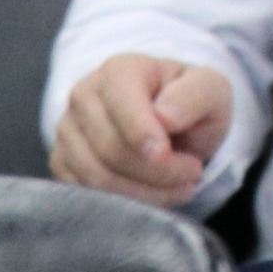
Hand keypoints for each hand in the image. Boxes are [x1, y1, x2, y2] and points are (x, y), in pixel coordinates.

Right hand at [53, 54, 234, 206]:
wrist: (170, 121)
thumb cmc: (189, 102)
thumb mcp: (209, 89)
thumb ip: (193, 96)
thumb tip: (164, 117)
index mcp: (120, 69)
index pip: (122, 104)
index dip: (142, 133)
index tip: (166, 155)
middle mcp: (84, 95)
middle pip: (110, 148)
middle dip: (158, 170)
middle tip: (193, 172)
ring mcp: (67, 130)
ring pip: (96, 176)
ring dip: (146, 191)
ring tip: (181, 186)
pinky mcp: (63, 162)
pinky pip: (86, 194)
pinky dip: (127, 202)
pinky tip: (156, 194)